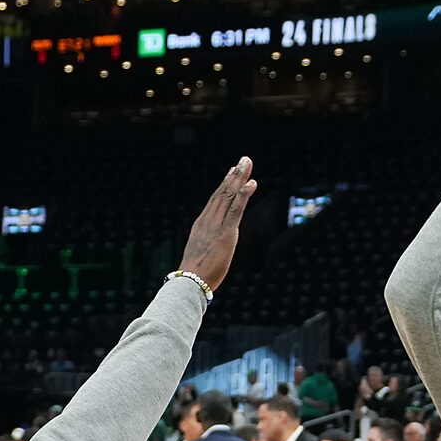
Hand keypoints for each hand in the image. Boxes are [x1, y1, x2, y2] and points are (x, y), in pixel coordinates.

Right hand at [178, 156, 257, 291]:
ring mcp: (216, 225)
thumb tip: (212, 246)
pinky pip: (236, 210)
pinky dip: (244, 195)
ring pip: (229, 196)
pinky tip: (251, 183)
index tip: (232, 171)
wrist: (189, 282)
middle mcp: (208, 220)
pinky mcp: (226, 233)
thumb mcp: (201, 253)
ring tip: (247, 162)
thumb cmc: (195, 274)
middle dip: (234, 174)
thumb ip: (208, 244)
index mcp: (202, 224)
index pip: (215, 200)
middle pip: (223, 192)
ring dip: (239, 177)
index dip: (225, 184)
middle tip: (243, 159)